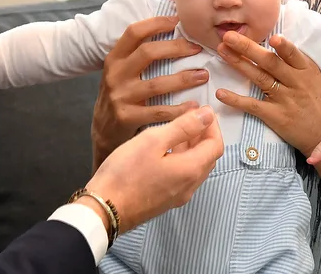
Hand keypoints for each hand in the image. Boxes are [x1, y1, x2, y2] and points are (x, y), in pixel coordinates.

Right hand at [85, 105, 223, 231]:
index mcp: (191, 170)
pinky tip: (165, 150)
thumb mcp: (153, 141)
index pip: (216, 145)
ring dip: (192, 147)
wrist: (104, 208)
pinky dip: (181, 159)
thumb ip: (183, 127)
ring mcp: (177, 196)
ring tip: (177, 129)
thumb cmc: (126, 172)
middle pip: (208, 157)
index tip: (202, 110)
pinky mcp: (165, 200)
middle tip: (191, 116)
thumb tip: (207, 115)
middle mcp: (190, 186)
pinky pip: (183, 176)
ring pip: (195, 167)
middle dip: (204, 135)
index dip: (212, 126)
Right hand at [92, 15, 209, 167]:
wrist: (103, 130)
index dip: (156, 23)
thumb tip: (172, 29)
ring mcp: (120, 96)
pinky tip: (194, 106)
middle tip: (198, 48)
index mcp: (114, 58)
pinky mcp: (127, 117)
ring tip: (203, 75)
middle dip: (176, 48)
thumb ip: (139, 54)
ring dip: (184, 79)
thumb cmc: (121, 94)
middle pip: (147, 52)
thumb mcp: (122, 71)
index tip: (178, 21)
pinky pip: (158, 111)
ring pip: (156, 84)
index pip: (134, 32)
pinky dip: (179, 109)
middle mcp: (115, 74)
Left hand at [214, 32, 320, 154]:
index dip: (283, 46)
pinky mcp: (276, 116)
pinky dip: (236, 100)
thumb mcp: (312, 76)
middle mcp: (295, 82)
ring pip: (259, 78)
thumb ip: (294, 61)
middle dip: (248, 47)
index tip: (272, 37)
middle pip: (270, 63)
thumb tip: (272, 40)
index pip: (293, 55)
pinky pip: (253, 106)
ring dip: (238, 64)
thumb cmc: (317, 99)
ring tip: (222, 52)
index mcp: (305, 69)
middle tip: (228, 36)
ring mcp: (285, 99)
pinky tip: (220, 93)